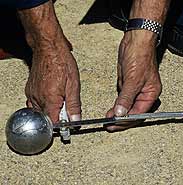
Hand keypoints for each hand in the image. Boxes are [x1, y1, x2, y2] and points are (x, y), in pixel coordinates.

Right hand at [19, 0, 80, 122]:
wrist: (48, 48)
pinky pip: (36, 103)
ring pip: (40, 111)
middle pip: (46, 118)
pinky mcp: (30, 89)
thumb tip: (76, 119)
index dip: (62, 127)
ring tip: (62, 104)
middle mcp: (37, 98)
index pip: (53, 123)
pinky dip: (45, 104)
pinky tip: (54, 99)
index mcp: (50, 99)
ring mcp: (32, 94)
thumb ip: (74, 105)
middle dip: (57, 119)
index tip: (69, 127)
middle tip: (68, 114)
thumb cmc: (62, 62)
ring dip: (51, 112)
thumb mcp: (74, 85)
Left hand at [105, 30, 161, 131]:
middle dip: (122, 120)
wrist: (135, 40)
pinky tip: (111, 110)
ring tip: (108, 120)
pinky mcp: (129, 84)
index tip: (114, 124)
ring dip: (118, 114)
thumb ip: (126, 98)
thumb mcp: (132, 79)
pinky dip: (117, 105)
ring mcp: (137, 89)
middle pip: (134, 113)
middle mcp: (145, 93)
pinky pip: (123, 98)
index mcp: (151, 94)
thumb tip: (120, 113)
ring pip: (128, 107)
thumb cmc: (140, 56)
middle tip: (109, 124)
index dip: (126, 121)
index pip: (139, 113)